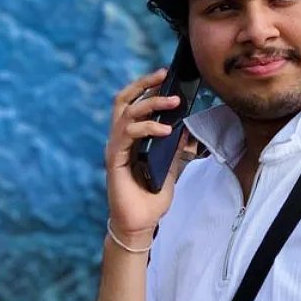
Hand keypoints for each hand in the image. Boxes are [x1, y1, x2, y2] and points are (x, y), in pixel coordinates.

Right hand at [104, 69, 194, 241]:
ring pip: (127, 113)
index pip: (134, 104)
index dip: (147, 88)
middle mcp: (120, 139)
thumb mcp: (169, 168)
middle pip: (124, 101)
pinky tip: (164, 130)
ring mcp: (115, 148)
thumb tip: (185, 129)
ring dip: (151, 104)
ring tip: (173, 103)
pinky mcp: (114, 159)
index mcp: (131, 139)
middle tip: (163, 75)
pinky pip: (127, 135)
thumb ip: (173, 149)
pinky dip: (147, 129)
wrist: (140, 225)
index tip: (165, 76)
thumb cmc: (151, 198)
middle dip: (143, 84)